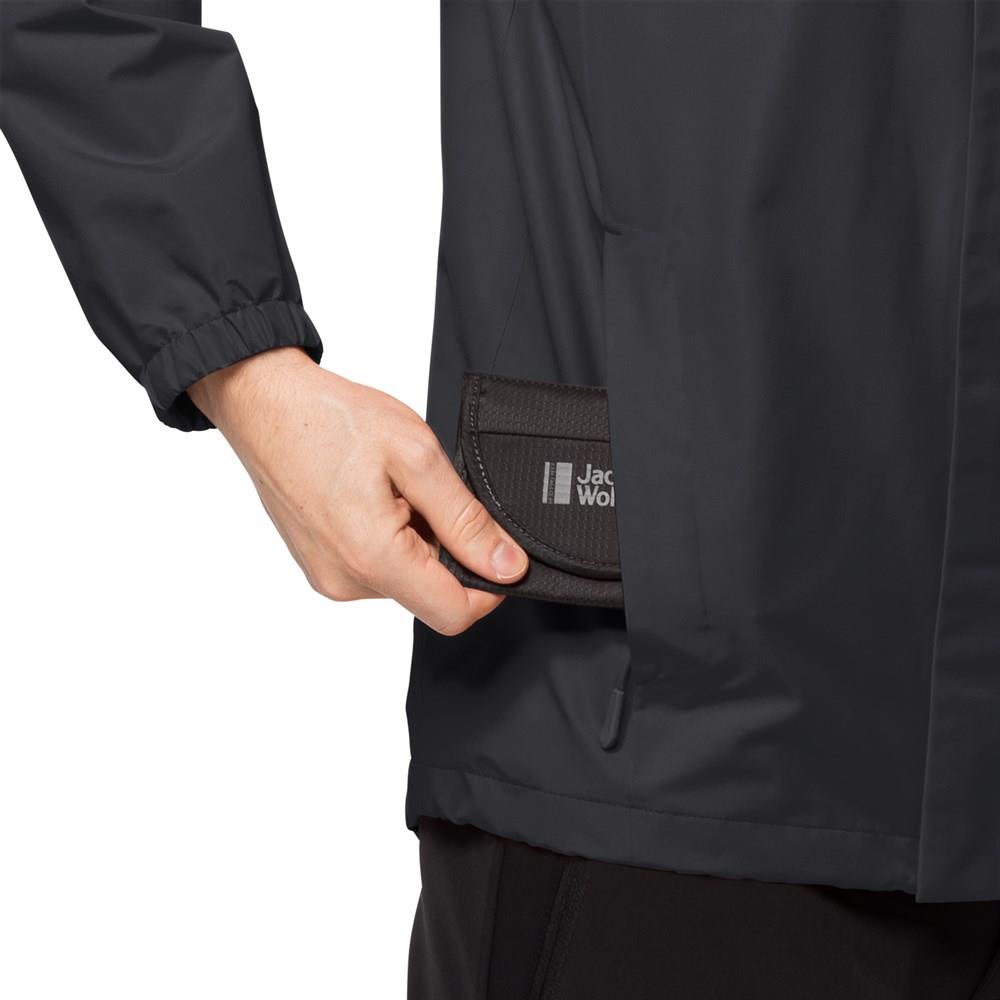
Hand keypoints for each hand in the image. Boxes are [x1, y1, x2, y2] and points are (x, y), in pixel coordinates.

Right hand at [188, 348, 527, 633]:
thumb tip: (507, 567)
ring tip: (392, 487)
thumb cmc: (329, 418)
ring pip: (405, 578)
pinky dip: (390, 537)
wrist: (264, 404)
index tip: (496, 547)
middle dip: (447, 549)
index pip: (454, 614)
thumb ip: (466, 520)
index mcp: (373, 559)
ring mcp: (329, 577)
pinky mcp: (320, 566)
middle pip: (431, 594)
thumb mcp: (416, 455)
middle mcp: (346, 582)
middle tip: (424, 491)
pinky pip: (376, 567)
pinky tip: (373, 495)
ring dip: (417, 539)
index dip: (490, 586)